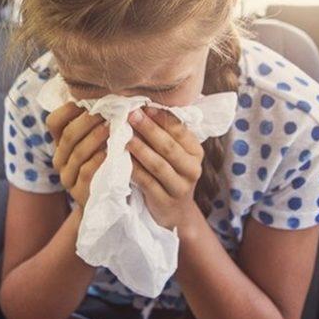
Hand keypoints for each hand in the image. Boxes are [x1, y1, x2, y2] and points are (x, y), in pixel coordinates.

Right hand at [46, 102, 107, 207]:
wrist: (107, 202)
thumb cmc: (107, 164)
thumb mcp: (98, 142)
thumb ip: (96, 123)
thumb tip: (106, 94)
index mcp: (61, 144)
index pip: (54, 122)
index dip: (68, 109)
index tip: (88, 100)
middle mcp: (60, 160)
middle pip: (68, 136)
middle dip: (88, 120)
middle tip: (107, 110)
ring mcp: (68, 177)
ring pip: (77, 153)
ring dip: (95, 137)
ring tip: (112, 127)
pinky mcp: (79, 193)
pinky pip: (86, 172)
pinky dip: (98, 159)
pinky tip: (110, 151)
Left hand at [127, 107, 203, 229]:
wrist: (175, 212)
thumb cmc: (170, 174)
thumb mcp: (175, 154)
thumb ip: (166, 134)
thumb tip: (143, 107)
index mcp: (196, 151)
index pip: (180, 130)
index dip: (162, 117)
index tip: (144, 106)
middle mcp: (192, 169)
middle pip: (169, 146)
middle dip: (149, 129)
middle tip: (131, 115)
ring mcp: (180, 187)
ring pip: (159, 165)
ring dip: (140, 149)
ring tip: (124, 136)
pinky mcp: (165, 201)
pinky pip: (147, 182)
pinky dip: (134, 169)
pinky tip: (122, 159)